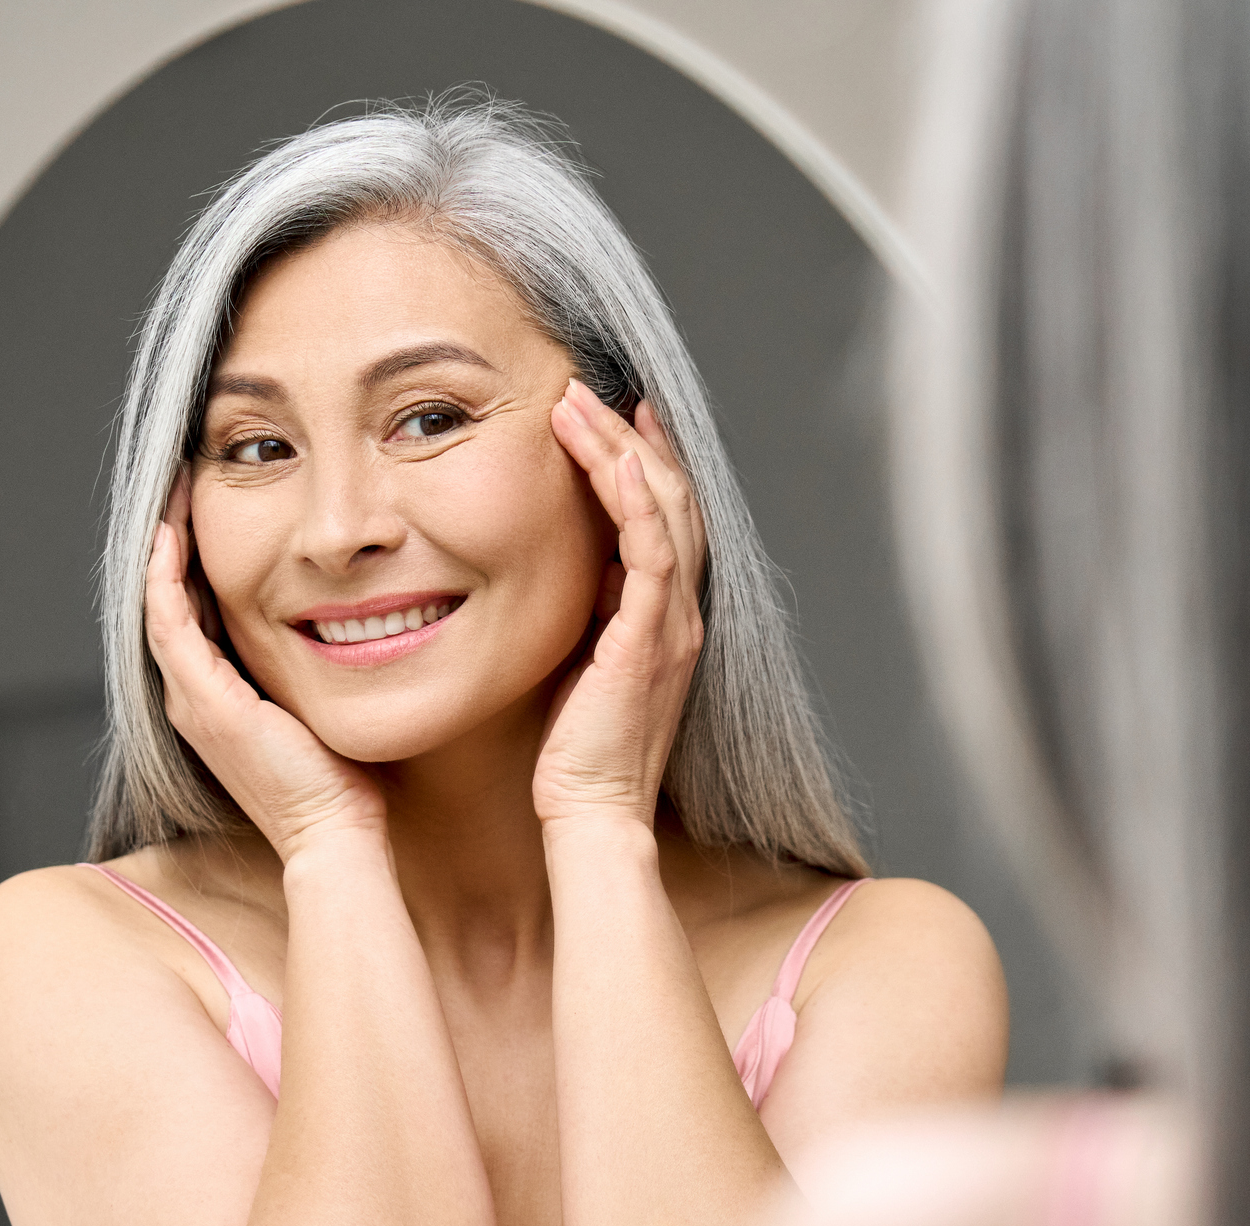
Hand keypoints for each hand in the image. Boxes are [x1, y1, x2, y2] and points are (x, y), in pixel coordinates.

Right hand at [145, 473, 386, 858]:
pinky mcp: (206, 701)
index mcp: (215, 700)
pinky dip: (166, 576)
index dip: (191, 562)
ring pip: (158, 605)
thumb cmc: (340, 781)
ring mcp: (192, 700)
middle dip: (171, 542)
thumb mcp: (316, 707)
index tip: (205, 512)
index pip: (190, 615)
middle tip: (181, 486)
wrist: (332, 833)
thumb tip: (345, 625)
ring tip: (171, 494)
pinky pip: (170, 622)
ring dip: (161, 547)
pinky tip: (172, 534)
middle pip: (166, 603)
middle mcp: (192, 698)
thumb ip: (310, 669)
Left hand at [534, 382, 706, 830]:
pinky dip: (636, 500)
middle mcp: (680, 614)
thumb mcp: (580, 663)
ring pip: (664, 511)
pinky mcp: (650, 638)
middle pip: (670, 500)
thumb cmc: (575, 752)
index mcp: (666, 619)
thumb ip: (588, 615)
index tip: (616, 414)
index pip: (664, 519)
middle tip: (589, 389)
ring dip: (622, 450)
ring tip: (579, 403)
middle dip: (630, 437)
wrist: (592, 812)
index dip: (644, 461)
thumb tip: (569, 573)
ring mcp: (672, 624)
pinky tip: (613, 460)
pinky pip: (653, 553)